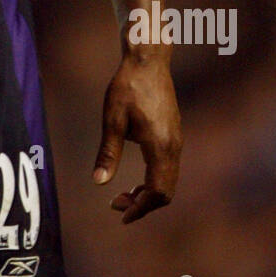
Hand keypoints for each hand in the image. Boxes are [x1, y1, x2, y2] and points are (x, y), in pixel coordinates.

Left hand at [93, 54, 181, 223]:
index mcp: (160, 146)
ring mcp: (176, 139)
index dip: (140, 209)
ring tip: (123, 196)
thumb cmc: (127, 86)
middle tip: (116, 206)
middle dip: (143, 205)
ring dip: (148, 193)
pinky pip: (168, 167)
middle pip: (166, 191)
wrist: (148, 59)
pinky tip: (135, 178)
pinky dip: (153, 180)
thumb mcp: (112, 119)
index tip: (121, 217)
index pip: (157, 191)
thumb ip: (108, 153)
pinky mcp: (173, 133)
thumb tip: (98, 183)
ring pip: (168, 180)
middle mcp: (173, 146)